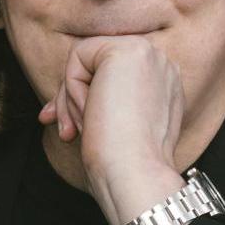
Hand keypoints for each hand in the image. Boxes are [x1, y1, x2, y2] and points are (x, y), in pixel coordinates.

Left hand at [34, 35, 202, 224]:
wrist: (134, 174)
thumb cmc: (124, 163)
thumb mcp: (115, 125)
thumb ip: (102, 102)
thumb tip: (60, 103)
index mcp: (164, 84)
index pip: (111, 75)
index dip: (82, 97)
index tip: (66, 127)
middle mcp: (161, 63)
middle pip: (97, 64)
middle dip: (70, 98)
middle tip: (65, 131)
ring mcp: (147, 54)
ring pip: (86, 60)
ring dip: (72, 99)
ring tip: (80, 130)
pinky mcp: (126, 50)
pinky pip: (78, 56)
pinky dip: (72, 88)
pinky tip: (90, 114)